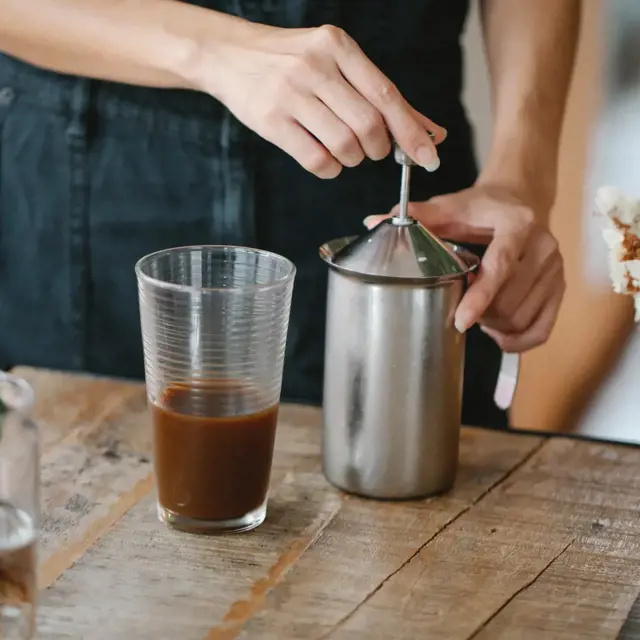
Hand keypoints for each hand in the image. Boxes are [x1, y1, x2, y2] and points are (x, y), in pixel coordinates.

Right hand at [202, 22, 445, 177]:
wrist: (230, 55)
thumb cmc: (291, 62)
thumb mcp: (336, 64)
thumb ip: (380, 96)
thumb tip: (430, 132)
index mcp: (338, 47)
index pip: (386, 95)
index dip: (411, 132)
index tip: (429, 157)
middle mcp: (316, 66)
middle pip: (368, 124)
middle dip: (378, 148)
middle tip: (370, 150)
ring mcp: (290, 92)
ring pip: (344, 144)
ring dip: (352, 159)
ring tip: (345, 152)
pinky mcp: (270, 119)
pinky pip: (315, 158)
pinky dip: (329, 169)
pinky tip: (327, 162)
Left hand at [364, 185, 565, 351]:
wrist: (520, 199)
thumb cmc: (480, 207)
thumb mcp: (450, 207)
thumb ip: (417, 217)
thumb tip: (373, 222)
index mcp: (517, 224)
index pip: (500, 267)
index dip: (479, 297)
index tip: (460, 321)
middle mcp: (543, 246)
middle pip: (509, 301)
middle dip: (480, 313)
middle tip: (461, 308)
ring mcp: (556, 269)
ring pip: (521, 318)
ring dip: (495, 326)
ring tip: (478, 314)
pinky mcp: (560, 286)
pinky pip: (541, 329)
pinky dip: (518, 340)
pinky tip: (498, 334)